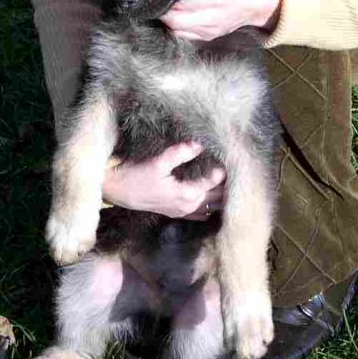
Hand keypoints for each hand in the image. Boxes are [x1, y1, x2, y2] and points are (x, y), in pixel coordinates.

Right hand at [102, 142, 225, 220]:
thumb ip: (180, 153)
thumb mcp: (158, 162)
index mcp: (187, 194)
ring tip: (231, 184)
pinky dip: (211, 207)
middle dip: (228, 186)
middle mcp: (189, 206)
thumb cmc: (137, 176)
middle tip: (239, 171)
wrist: (119, 192)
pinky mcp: (178, 212)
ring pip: (212, 207)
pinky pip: (201, 214)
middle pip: (218, 198)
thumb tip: (199, 144)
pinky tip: (216, 200)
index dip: (223, 170)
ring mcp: (184, 212)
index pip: (214, 182)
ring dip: (222, 197)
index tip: (231, 158)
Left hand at [161, 0, 280, 40]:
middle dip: (163, 11)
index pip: (186, 2)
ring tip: (161, 7)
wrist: (262, 3)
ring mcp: (213, 29)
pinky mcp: (211, 36)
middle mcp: (215, 16)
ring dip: (167, 20)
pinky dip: (176, 27)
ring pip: (179, 30)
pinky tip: (173, 16)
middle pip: (178, 20)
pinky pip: (186, 36)